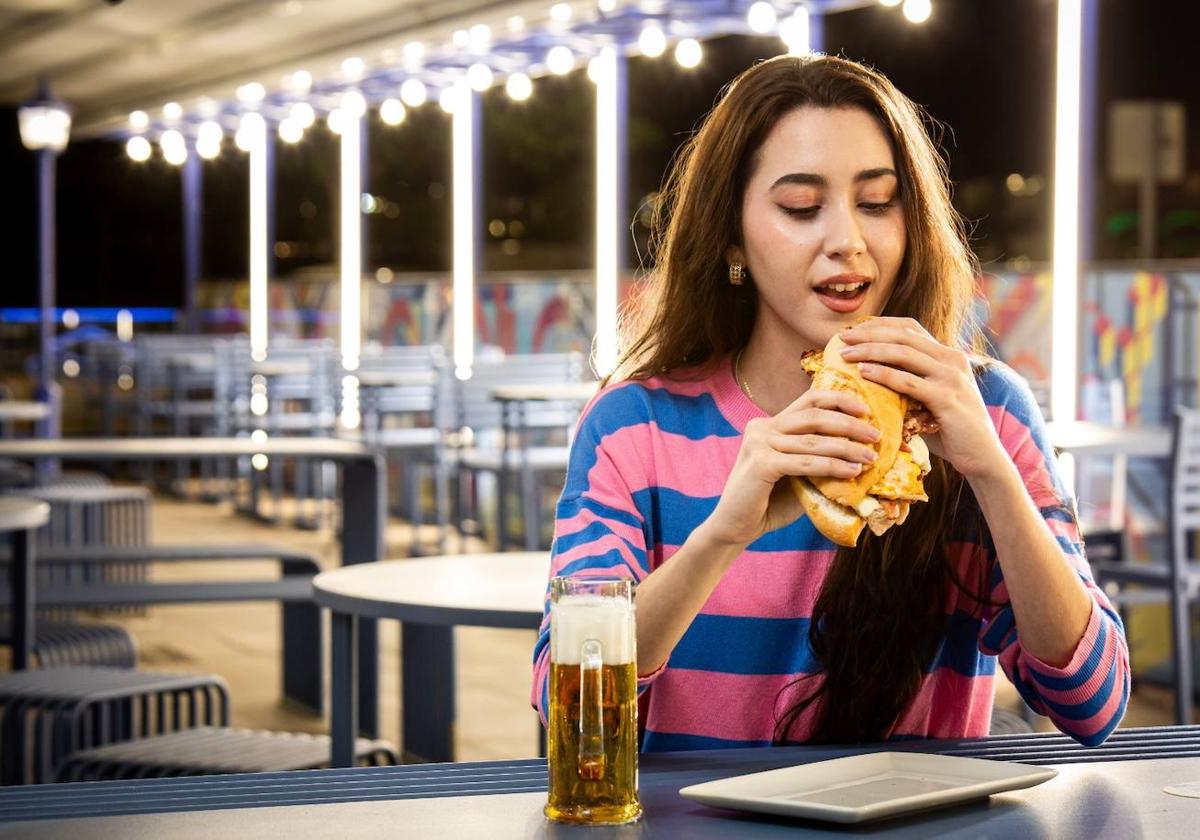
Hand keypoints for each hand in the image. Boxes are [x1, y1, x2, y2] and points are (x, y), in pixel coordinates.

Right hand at [705, 389, 881, 547]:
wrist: (738, 526)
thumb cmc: (770, 501)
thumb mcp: (797, 472)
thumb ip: (817, 457)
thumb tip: (861, 451)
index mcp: (770, 424)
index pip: (808, 400)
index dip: (839, 399)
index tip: (866, 410)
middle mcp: (762, 427)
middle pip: (814, 415)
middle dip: (850, 424)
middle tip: (876, 435)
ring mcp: (759, 443)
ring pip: (813, 441)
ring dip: (847, 448)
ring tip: (870, 457)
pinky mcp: (761, 464)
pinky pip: (805, 463)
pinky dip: (832, 467)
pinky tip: (852, 472)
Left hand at [837, 317, 1007, 478]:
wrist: (982, 455)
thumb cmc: (949, 430)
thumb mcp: (930, 398)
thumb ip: (909, 383)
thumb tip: (867, 376)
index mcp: (948, 355)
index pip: (910, 327)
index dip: (879, 325)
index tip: (853, 330)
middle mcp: (952, 360)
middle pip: (903, 335)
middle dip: (869, 333)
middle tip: (842, 338)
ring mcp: (951, 377)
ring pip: (904, 353)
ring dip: (870, 350)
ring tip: (845, 354)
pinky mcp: (947, 398)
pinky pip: (908, 382)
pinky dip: (883, 374)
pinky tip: (863, 372)